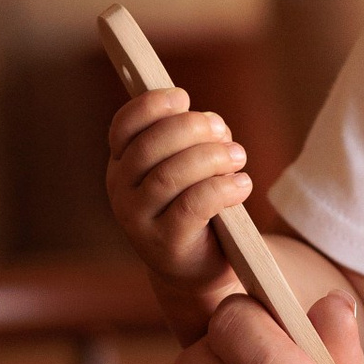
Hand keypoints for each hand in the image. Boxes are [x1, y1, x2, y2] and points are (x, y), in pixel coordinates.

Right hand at [108, 85, 253, 308]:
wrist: (198, 267)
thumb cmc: (196, 205)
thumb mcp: (189, 167)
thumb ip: (194, 140)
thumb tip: (212, 124)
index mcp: (123, 164)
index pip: (123, 127)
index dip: (150, 106)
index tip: (183, 96)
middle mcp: (121, 192)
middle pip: (149, 147)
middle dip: (191, 129)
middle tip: (223, 132)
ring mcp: (138, 221)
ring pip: (170, 175)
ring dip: (211, 158)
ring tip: (239, 156)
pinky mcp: (165, 244)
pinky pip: (193, 205)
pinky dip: (223, 188)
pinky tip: (242, 185)